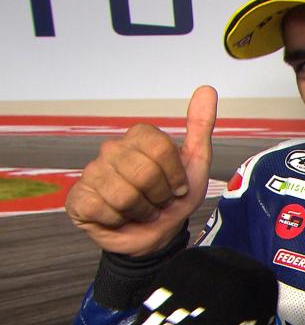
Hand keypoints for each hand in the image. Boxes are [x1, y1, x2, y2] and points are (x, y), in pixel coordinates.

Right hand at [65, 85, 217, 255]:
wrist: (157, 235)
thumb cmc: (175, 198)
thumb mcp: (196, 164)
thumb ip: (200, 126)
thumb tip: (207, 89)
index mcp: (139, 137)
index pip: (161, 149)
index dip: (175, 175)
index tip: (177, 187)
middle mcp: (113, 149)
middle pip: (144, 173)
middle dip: (159, 195)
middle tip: (158, 201)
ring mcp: (92, 172)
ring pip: (124, 194)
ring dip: (141, 211)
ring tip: (142, 210)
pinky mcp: (78, 198)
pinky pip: (102, 210)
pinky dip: (119, 221)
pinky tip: (120, 218)